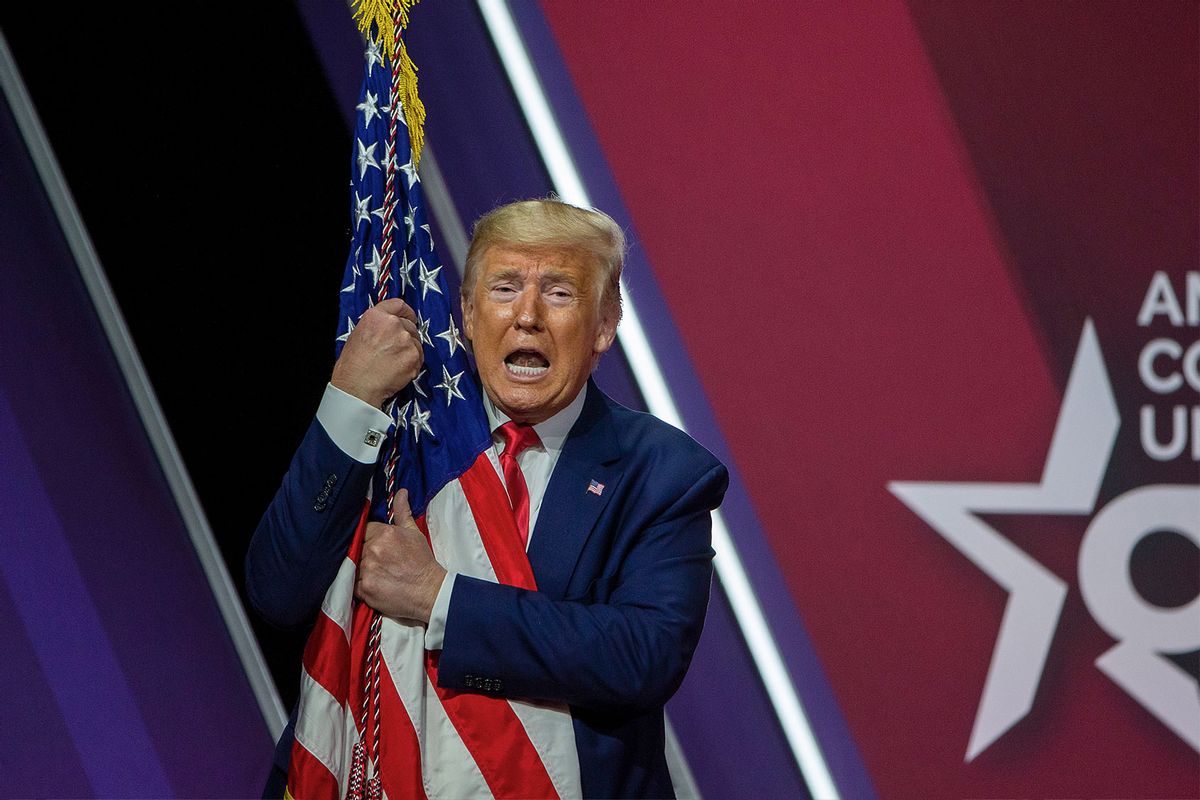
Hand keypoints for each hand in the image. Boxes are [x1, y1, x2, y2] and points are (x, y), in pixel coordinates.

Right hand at [331, 298, 423, 408]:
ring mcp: (406, 340)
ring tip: (394, 362)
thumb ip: (377, 325)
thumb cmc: (353, 365)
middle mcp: (393, 324)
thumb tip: (390, 326)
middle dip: (407, 335)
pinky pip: (420, 356)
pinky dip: (413, 362)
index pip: (399, 305)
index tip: (409, 318)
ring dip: (410, 349)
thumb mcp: (358, 334)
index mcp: (376, 316)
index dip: (405, 312)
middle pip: (410, 325)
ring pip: (416, 341)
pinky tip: (399, 369)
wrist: (357, 386)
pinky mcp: (415, 356)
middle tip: (397, 349)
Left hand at [355, 490, 445, 622]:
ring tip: (377, 573)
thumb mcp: (414, 533)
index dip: (369, 538)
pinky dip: (360, 584)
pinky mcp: (365, 589)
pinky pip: (353, 584)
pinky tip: (373, 584)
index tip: (375, 545)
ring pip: (354, 566)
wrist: (430, 591)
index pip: (364, 530)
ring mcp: (367, 570)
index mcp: (385, 534)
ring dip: (361, 569)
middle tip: (378, 561)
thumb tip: (401, 492)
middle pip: (357, 548)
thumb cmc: (423, 562)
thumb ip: (403, 512)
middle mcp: (373, 550)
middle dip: (365, 553)